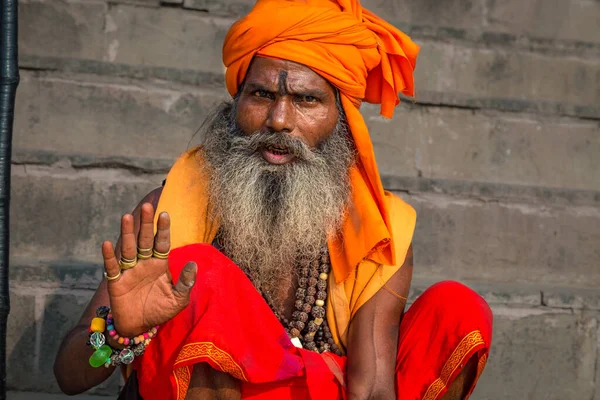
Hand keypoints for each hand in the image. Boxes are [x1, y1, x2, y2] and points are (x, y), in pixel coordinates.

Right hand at [101, 203, 196, 336]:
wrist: (140, 327)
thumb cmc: (161, 310)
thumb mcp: (179, 299)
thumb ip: (186, 282)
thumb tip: (193, 264)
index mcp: (160, 264)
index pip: (162, 242)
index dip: (163, 229)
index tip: (165, 213)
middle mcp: (144, 263)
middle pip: (145, 240)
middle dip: (146, 223)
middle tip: (148, 206)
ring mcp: (129, 271)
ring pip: (128, 249)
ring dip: (127, 233)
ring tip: (126, 216)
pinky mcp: (116, 283)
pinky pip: (112, 268)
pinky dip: (109, 257)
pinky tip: (107, 244)